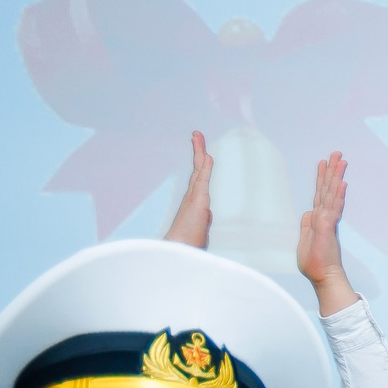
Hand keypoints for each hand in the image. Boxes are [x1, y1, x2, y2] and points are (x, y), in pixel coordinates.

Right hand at [161, 132, 212, 247]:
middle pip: (198, 169)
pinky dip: (205, 168)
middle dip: (198, 151)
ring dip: (200, 153)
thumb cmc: (188, 244)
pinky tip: (207, 156)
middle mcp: (192, 196)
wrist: (180, 253)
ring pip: (199, 171)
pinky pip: (203, 181)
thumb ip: (203, 219)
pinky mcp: (197, 203)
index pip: (199, 178)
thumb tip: (206, 213)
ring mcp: (194, 198)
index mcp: (194, 201)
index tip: (203, 152)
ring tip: (198, 137)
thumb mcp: (200, 230)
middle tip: (197, 135)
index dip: (201, 163)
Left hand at [295, 152, 360, 314]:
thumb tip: (308, 212)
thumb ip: (307, 224)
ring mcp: (328, 221)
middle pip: (328, 188)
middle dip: (332, 170)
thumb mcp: (305, 239)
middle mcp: (324, 216)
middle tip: (337, 152)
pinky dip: (338, 195)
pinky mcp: (328, 227)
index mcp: (318, 218)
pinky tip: (342, 183)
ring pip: (332, 194)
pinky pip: (334, 207)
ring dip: (336, 176)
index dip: (322, 177)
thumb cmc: (314, 263)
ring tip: (341, 160)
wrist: (322, 277)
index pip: (321, 193)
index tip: (324, 162)